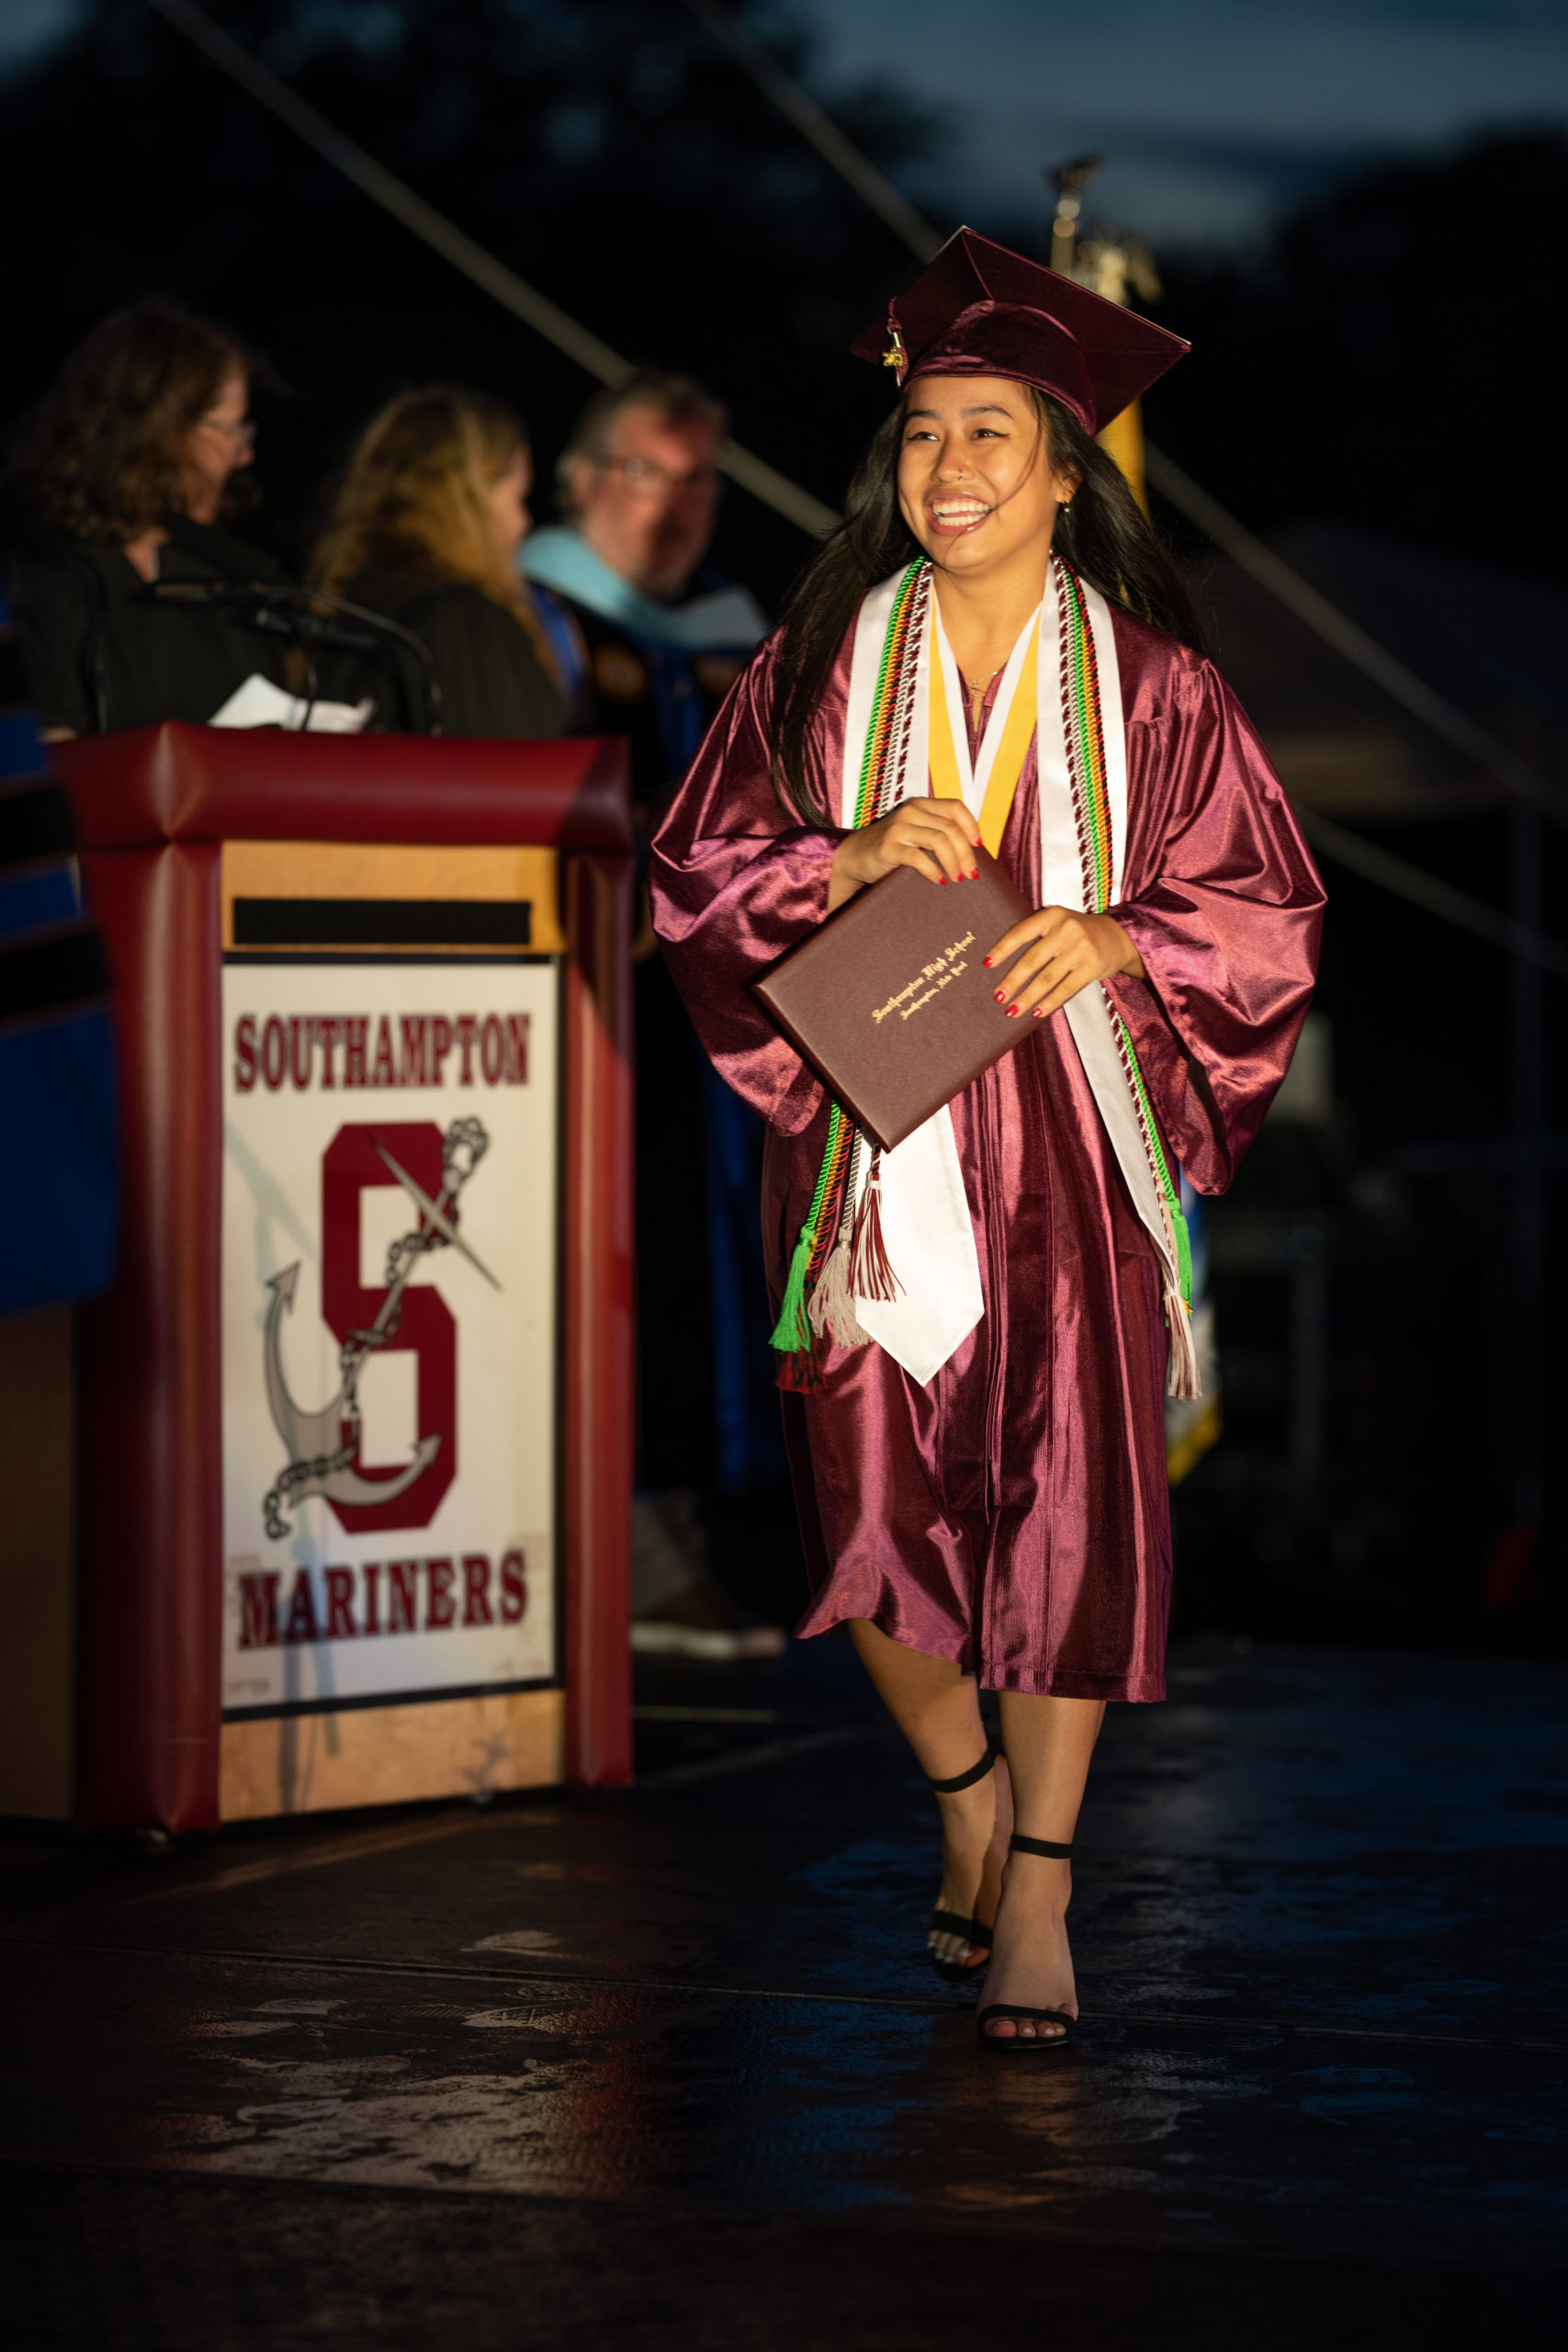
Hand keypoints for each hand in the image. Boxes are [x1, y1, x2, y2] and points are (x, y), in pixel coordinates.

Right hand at [828, 794, 980, 910]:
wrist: (854, 856)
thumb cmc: (891, 847)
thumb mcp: (916, 832)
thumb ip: (937, 832)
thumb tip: (972, 852)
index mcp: (921, 805)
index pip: (956, 808)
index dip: (972, 826)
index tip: (979, 847)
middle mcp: (911, 811)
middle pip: (951, 828)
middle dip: (966, 853)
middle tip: (972, 874)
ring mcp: (899, 828)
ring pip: (939, 841)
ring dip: (954, 862)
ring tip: (958, 878)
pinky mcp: (889, 847)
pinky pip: (919, 857)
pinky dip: (933, 870)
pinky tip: (939, 881)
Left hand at [984, 906, 1144, 1019]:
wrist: (1117, 936)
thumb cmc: (1078, 933)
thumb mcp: (1058, 924)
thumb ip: (1036, 936)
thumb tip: (1002, 965)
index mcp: (1052, 915)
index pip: (1021, 932)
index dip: (1002, 949)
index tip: (986, 965)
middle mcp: (1066, 929)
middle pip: (1032, 959)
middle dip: (1012, 981)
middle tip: (998, 997)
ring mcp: (1081, 947)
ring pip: (1047, 978)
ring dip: (1027, 997)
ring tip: (1012, 1011)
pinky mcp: (1092, 966)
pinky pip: (1066, 988)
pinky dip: (1049, 1002)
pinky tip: (1037, 1013)